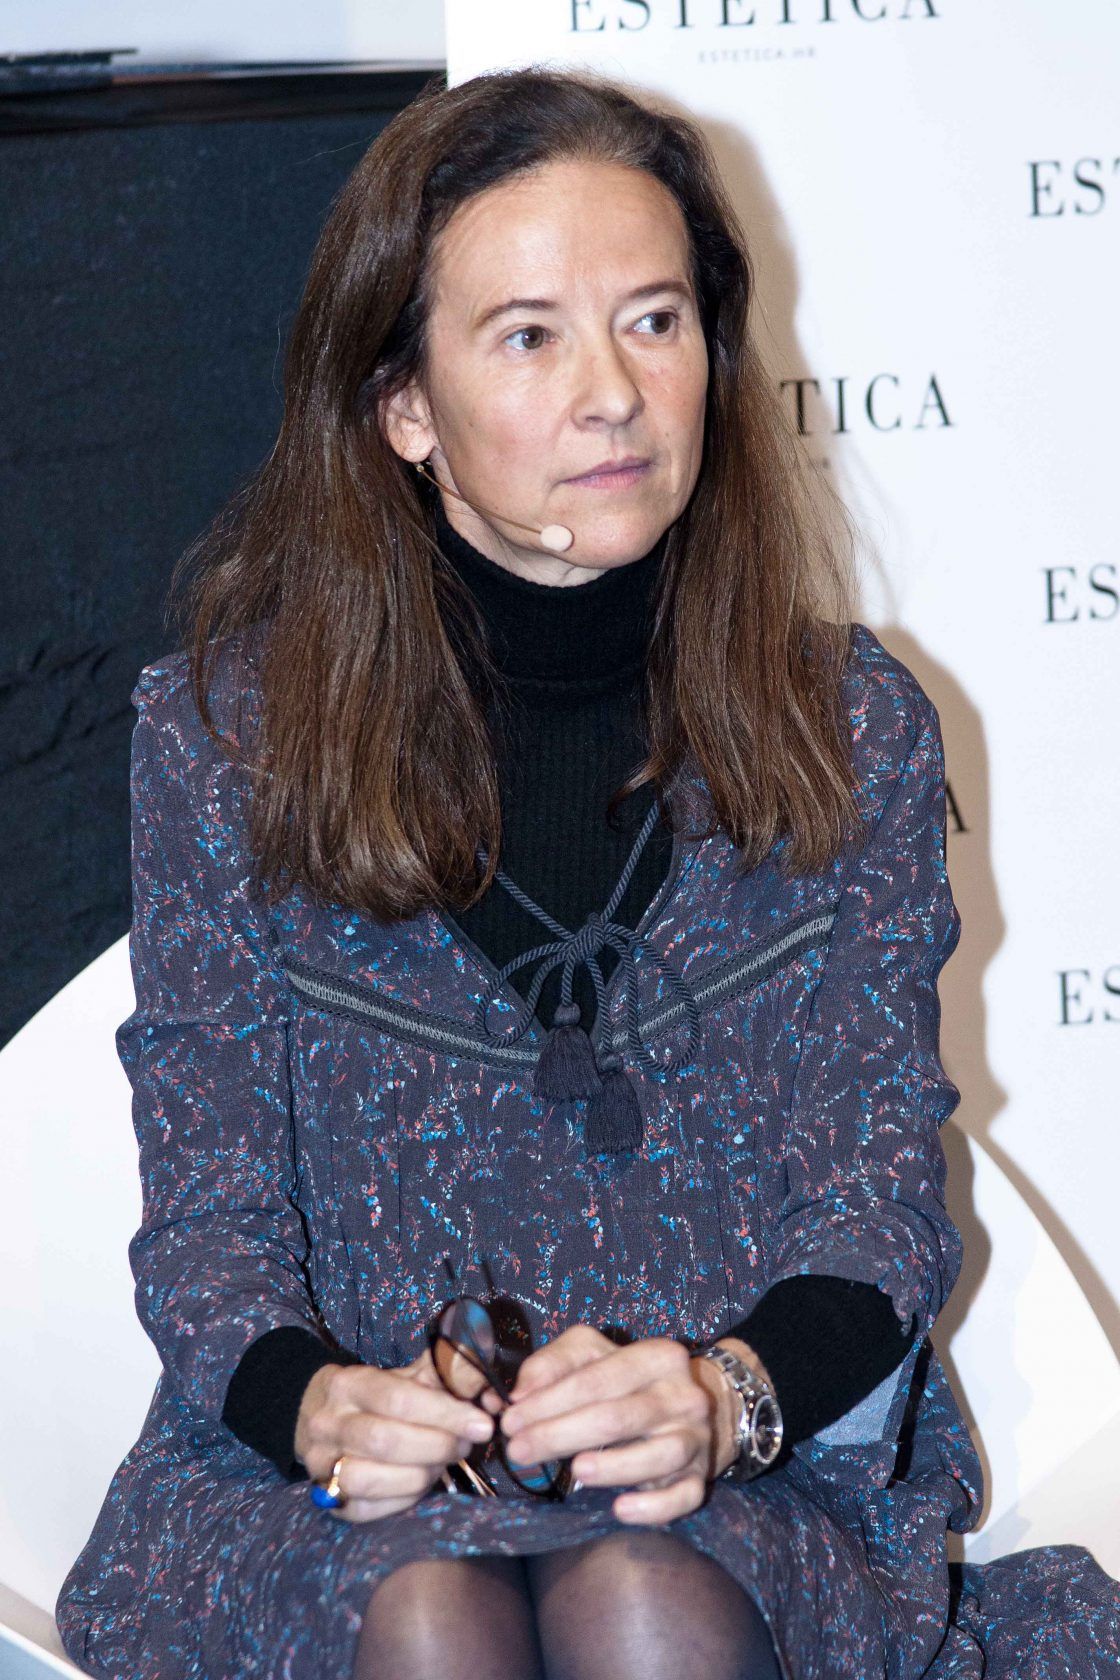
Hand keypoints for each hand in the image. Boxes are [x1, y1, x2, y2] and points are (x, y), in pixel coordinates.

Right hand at [293, 1345, 494, 1523]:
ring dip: (421, 1474)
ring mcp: (321, 1465)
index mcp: (347, 1384)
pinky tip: (422, 1482)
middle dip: (438, 1445)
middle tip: (464, 1444)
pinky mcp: (328, 1499)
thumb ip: (445, 1373)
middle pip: (386, 1440)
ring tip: (442, 1462)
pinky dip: (403, 1499)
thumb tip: (485, 1385)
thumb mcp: (405, 1374)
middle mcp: (327, 1424)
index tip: (482, 1424)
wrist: (319, 1417)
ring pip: (372, 1479)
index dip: (445, 1413)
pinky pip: (366, 1509)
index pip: (398, 1399)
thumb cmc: (375, 1396)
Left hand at [498, 1325, 729, 1524]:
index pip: (597, 1379)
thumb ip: (555, 1363)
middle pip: (618, 1417)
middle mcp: (682, 1396)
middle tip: (519, 1451)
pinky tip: (621, 1508)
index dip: (549, 1401)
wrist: (698, 1404)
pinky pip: (684, 1496)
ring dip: (614, 1466)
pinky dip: (655, 1506)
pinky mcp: (701, 1477)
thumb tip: (521, 1393)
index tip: (511, 1420)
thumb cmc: (630, 1379)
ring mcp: (695, 1438)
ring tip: (575, 1471)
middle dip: (561, 1434)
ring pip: (659, 1455)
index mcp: (657, 1356)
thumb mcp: (594, 1354)